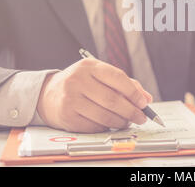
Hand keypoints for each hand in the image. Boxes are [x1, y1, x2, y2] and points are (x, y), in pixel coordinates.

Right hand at [37, 58, 152, 132]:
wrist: (47, 94)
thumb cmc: (80, 83)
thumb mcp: (99, 75)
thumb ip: (125, 84)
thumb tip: (147, 98)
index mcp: (89, 66)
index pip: (118, 77)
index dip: (134, 92)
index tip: (144, 103)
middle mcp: (78, 80)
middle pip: (113, 100)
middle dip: (131, 111)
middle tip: (141, 118)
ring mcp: (71, 99)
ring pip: (105, 116)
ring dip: (121, 122)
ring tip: (128, 122)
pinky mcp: (67, 117)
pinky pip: (94, 127)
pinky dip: (106, 128)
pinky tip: (110, 125)